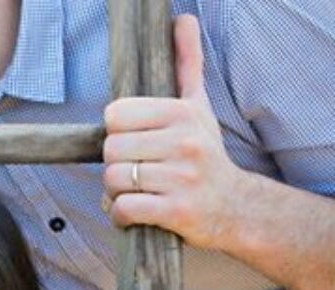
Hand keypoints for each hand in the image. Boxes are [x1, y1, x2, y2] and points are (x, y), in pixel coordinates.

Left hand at [102, 14, 248, 251]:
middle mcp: (183, 143)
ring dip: (116, 192)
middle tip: (137, 171)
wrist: (235, 207)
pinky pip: (123, 209)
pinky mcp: (175, 212)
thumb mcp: (199, 107)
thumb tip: (183, 19)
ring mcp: (181, 178)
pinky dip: (120, 215)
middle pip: (110, 150)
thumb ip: (187, 65)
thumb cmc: (206, 155)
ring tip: (138, 191)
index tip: (136, 143)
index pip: (115, 115)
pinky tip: (136, 212)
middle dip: (116, 165)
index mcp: (182, 114)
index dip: (118, 133)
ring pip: (113, 180)